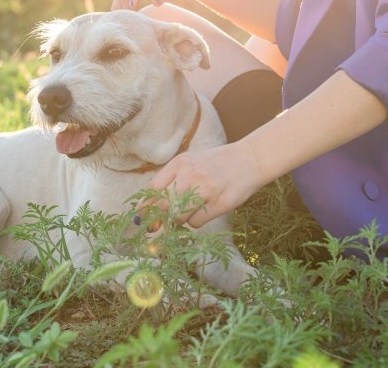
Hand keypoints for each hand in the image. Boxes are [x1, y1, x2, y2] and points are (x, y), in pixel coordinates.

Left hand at [139, 141, 266, 228]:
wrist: (249, 159)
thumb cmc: (215, 164)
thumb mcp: (191, 163)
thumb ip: (171, 180)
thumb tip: (147, 208)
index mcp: (180, 163)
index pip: (153, 189)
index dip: (144, 207)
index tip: (138, 218)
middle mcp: (191, 175)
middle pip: (162, 205)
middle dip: (156, 219)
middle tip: (153, 227)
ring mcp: (206, 189)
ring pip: (178, 217)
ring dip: (178, 220)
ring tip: (189, 211)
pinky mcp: (220, 203)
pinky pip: (196, 223)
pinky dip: (196, 221)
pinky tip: (205, 210)